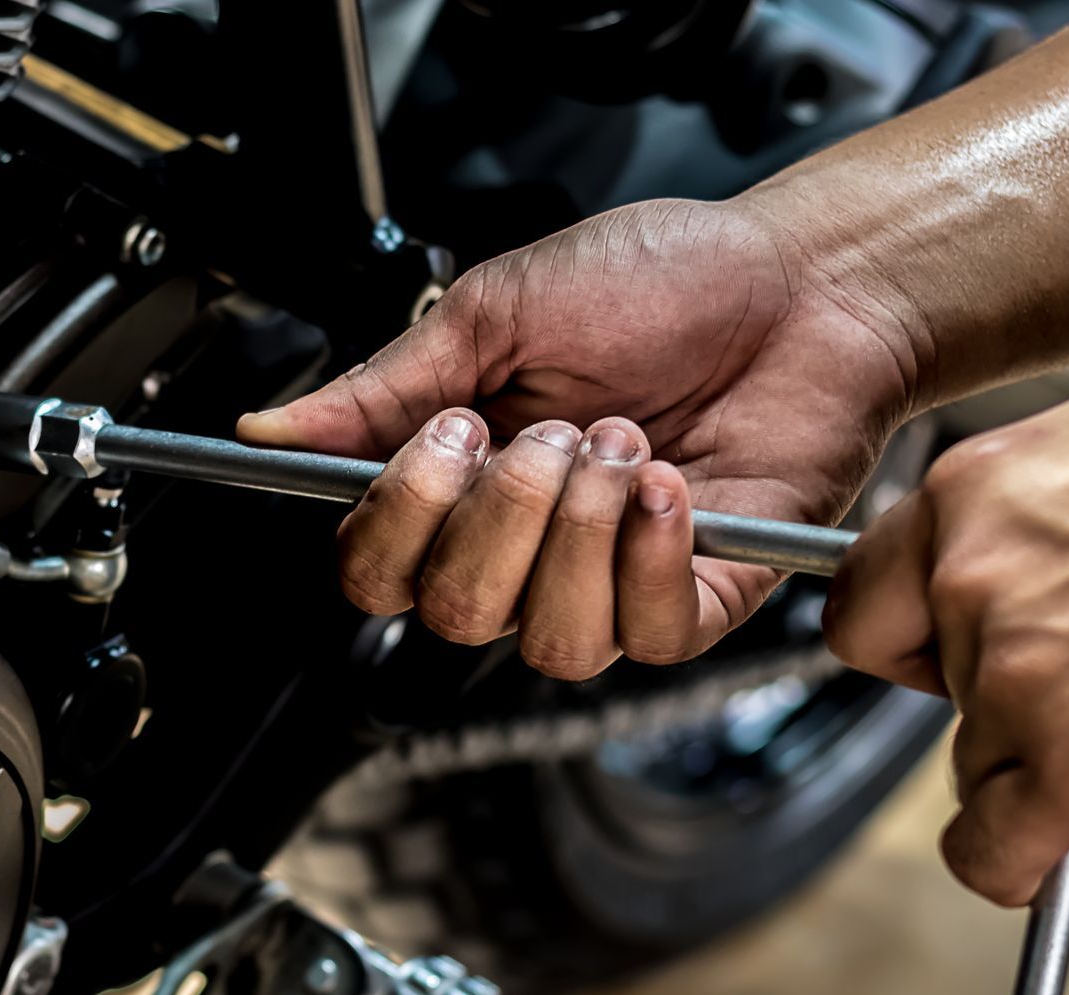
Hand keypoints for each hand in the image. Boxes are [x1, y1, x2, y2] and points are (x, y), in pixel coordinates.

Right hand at [237, 198, 922, 678]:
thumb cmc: (663, 282)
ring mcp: (610, 580)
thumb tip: (268, 427)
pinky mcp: (698, 596)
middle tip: (552, 429)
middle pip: (451, 616)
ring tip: (623, 444)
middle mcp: (527, 549)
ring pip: (548, 640)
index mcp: (461, 485)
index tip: (446, 434)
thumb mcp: (496, 312)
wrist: (800, 281)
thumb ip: (380, 387)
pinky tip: (668, 484)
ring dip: (578, 534)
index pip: (376, 571)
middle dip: (499, 515)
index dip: (396, 522)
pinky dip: (650, 556)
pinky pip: (648, 636)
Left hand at [825, 373, 1068, 905]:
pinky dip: (1021, 864)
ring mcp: (1009, 681)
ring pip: (972, 766)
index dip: (908, 639)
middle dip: (988, 702)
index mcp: (973, 494)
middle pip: (926, 687)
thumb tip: (1016, 534)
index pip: (864, 594)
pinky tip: (1064, 846)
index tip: (937, 658)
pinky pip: (987, 853)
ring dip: (1036, 773)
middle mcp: (971, 582)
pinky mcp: (1066, 772)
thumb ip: (1037, 499)